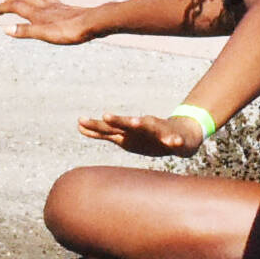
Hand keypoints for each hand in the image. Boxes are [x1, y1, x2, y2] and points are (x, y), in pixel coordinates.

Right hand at [0, 0, 96, 44]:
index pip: (15, 6)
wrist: (94, 22)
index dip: (3, 8)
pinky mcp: (66, 9)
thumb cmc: (70, 30)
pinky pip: (50, 0)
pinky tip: (48, 3)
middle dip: (11, 1)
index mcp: (38, 12)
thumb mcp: (45, 34)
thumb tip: (5, 29)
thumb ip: (25, 31)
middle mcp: (46, 6)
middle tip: (2, 5)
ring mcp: (57, 6)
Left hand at [77, 113, 203, 157]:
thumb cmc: (148, 136)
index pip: (110, 128)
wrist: (180, 135)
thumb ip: (103, 132)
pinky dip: (174, 140)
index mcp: (130, 130)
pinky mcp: (175, 139)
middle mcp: (143, 127)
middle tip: (106, 116)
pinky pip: (174, 140)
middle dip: (118, 120)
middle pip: (127, 123)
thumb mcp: (124, 136)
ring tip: (136, 121)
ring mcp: (159, 131)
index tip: (80, 122)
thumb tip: (79, 126)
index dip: (96, 126)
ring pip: (151, 126)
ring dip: (143, 124)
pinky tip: (174, 142)